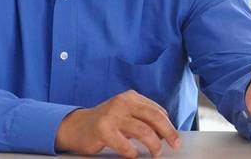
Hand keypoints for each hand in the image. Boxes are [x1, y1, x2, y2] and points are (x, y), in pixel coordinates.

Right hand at [55, 90, 180, 157]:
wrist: (76, 126)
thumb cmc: (105, 122)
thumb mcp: (125, 114)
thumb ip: (143, 119)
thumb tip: (165, 132)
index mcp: (131, 97)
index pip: (157, 110)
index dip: (168, 125)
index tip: (174, 137)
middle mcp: (122, 103)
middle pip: (154, 117)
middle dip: (168, 132)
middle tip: (175, 144)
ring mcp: (112, 115)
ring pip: (143, 130)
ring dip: (153, 144)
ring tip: (156, 153)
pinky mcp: (102, 129)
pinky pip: (125, 144)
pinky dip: (132, 152)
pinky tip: (133, 155)